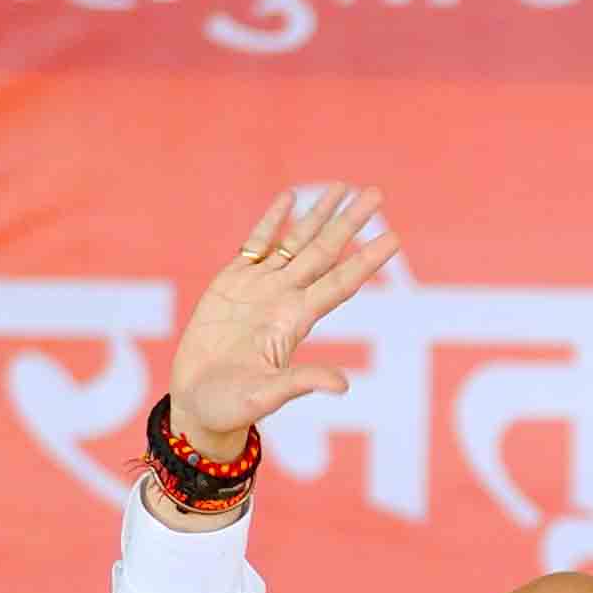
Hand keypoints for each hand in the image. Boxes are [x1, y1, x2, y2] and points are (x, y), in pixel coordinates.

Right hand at [167, 184, 399, 461]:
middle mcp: (284, 299)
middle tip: (375, 194)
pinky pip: (256, 244)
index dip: (366, 260)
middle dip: (349, 222)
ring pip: (296, 241)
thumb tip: (343, 385)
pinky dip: (273, 221)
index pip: (340, 283)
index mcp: (296, 321)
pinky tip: (290, 199)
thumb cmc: (232, 406)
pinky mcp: (230, 283)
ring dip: (318, 215)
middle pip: (324, 252)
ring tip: (342, 187)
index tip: (395, 238)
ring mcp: (259, 287)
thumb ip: (301, 383)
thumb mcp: (267, 396)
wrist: (197, 403)